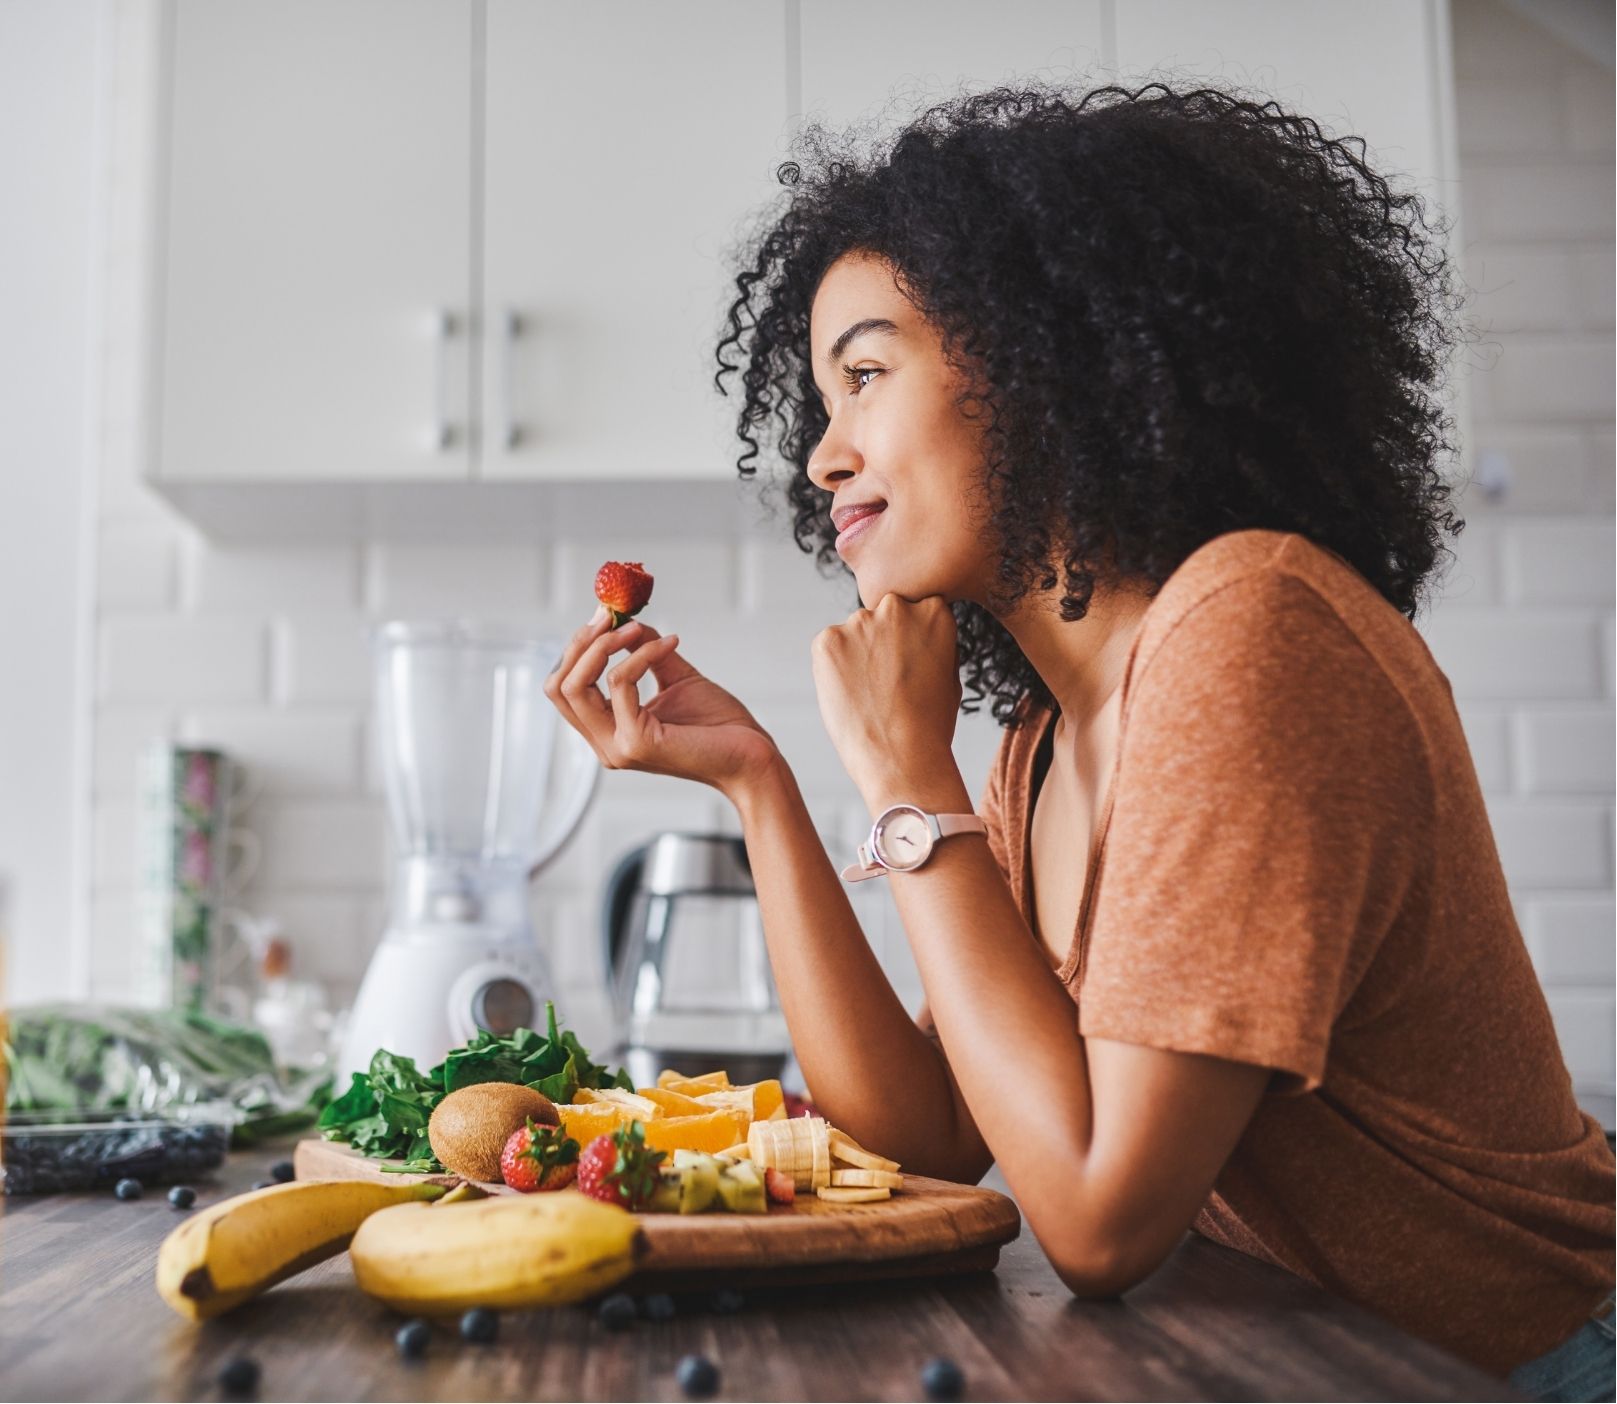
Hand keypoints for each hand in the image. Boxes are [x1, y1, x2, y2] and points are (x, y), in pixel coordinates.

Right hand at [545, 610, 781, 798]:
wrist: (752, 756)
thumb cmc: (718, 725)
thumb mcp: (674, 677)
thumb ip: (645, 652)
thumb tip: (625, 621)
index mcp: (608, 732)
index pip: (564, 689)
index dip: (577, 649)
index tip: (603, 616)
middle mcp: (605, 745)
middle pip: (559, 686)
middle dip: (580, 643)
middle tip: (609, 616)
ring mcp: (617, 747)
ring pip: (576, 686)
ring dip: (603, 645)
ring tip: (634, 628)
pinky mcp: (637, 742)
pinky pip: (620, 683)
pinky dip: (640, 655)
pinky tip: (670, 644)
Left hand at [810, 593, 963, 805]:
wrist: (902, 758)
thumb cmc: (930, 724)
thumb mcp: (948, 673)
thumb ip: (930, 643)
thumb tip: (914, 633)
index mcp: (933, 611)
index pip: (915, 611)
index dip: (910, 641)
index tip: (909, 666)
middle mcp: (895, 607)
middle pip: (883, 617)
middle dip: (883, 642)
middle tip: (887, 683)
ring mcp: (859, 622)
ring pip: (854, 633)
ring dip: (857, 655)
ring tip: (869, 695)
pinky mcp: (827, 640)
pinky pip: (829, 648)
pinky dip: (834, 668)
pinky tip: (851, 696)